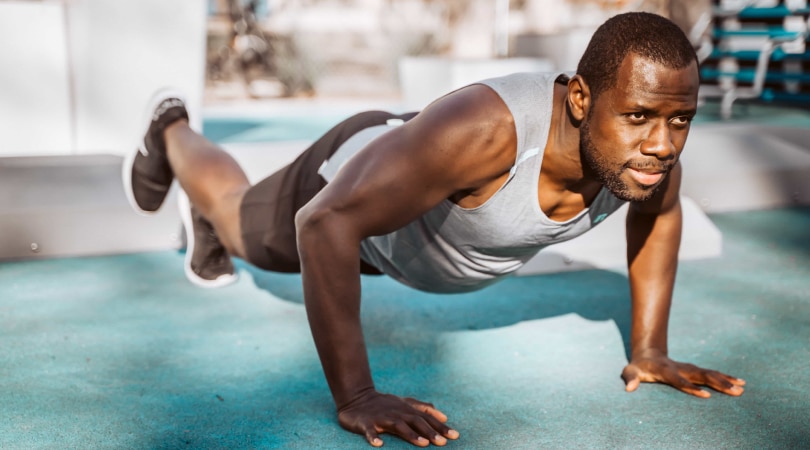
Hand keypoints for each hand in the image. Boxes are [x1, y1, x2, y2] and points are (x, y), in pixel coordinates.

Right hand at [337, 389, 459, 446]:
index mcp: (406, 409)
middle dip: (430, 431)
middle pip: (416, 421)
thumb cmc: (384, 404)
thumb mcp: (404, 403)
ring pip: (398, 425)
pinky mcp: (365, 423)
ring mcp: (381, 418)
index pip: (426, 418)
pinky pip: (369, 430)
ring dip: (410, 434)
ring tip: (423, 444)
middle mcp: (396, 412)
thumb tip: (443, 416)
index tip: (455, 435)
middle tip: (443, 443)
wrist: (356, 398)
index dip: (440, 426)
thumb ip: (423, 408)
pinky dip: (373, 436)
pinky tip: (379, 444)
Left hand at [622, 351, 745, 397]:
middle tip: (735, 391)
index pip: (679, 380)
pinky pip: (711, 374)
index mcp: (665, 370)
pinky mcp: (694, 370)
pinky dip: (725, 377)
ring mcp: (688, 368)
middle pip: (700, 376)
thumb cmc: (638, 367)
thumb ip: (630, 379)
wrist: (647, 354)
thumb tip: (630, 388)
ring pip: (709, 374)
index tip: (706, 395)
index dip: (691, 387)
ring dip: (725, 381)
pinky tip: (740, 383)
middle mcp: (680, 368)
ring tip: (742, 388)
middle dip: (718, 384)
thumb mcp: (630, 371)